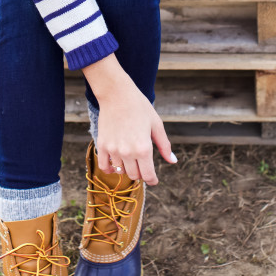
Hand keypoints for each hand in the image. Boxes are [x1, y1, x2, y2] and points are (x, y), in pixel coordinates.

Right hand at [82, 54, 176, 184]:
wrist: (117, 94)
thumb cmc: (140, 107)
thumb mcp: (156, 125)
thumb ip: (164, 145)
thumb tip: (172, 161)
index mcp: (144, 149)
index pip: (148, 176)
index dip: (153, 180)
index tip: (153, 180)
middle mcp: (128, 152)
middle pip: (135, 175)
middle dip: (141, 173)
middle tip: (142, 165)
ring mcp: (113, 150)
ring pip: (121, 171)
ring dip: (127, 168)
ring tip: (130, 159)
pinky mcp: (102, 145)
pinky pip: (104, 166)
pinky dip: (109, 169)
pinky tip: (114, 166)